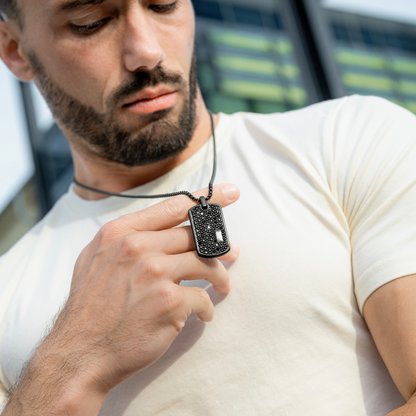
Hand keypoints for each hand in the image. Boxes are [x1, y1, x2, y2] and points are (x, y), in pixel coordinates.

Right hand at [2, 184, 239, 414]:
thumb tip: (163, 229)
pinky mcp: (170, 302)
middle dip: (220, 245)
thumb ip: (127, 238)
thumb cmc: (90, 307)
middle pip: (194, 235)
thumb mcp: (96, 258)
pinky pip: (203, 297)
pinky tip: (203, 313)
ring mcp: (155, 273)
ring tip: (223, 286)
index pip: (174, 206)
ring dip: (220, 276)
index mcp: (121, 232)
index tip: (231, 193)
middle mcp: (139, 247)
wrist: (79, 352)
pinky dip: (207, 306)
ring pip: (206, 263)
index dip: (207, 199)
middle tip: (232, 253)